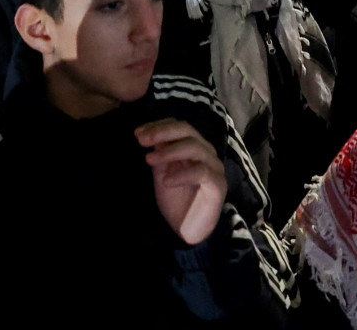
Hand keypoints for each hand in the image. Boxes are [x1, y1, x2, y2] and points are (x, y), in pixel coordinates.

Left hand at [137, 119, 225, 245]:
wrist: (187, 231)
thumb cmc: (176, 200)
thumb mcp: (163, 172)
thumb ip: (160, 153)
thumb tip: (148, 133)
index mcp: (194, 147)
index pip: (179, 126)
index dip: (159, 126)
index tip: (138, 133)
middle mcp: (207, 153)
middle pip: (188, 131)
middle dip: (163, 132)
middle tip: (142, 141)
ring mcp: (214, 168)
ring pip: (195, 147)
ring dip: (169, 151)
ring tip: (149, 160)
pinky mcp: (218, 185)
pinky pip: (202, 172)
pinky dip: (182, 174)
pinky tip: (166, 182)